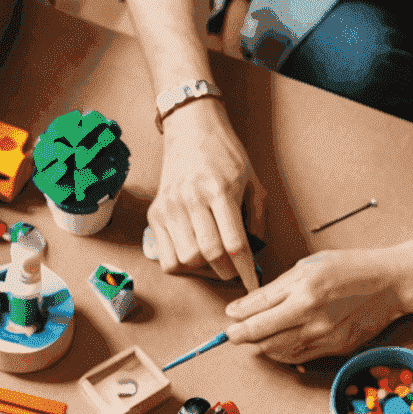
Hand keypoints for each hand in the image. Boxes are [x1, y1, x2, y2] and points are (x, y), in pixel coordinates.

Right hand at [149, 99, 264, 289]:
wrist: (192, 130)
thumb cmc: (225, 155)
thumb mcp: (252, 181)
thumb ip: (257, 218)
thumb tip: (255, 253)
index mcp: (219, 190)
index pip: (234, 244)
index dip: (245, 270)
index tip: (252, 283)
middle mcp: (191, 199)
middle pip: (210, 255)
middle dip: (227, 271)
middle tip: (234, 271)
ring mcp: (170, 207)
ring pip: (187, 259)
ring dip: (204, 268)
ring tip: (213, 261)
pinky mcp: (155, 214)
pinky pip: (166, 257)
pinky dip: (181, 265)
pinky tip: (193, 255)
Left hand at [224, 248, 405, 363]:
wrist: (391, 283)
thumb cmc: (350, 269)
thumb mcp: (308, 267)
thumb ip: (274, 289)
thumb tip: (241, 307)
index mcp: (304, 291)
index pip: (256, 312)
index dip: (235, 319)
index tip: (228, 319)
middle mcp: (312, 317)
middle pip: (260, 336)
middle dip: (240, 336)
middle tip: (232, 333)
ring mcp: (324, 337)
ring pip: (275, 351)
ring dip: (259, 345)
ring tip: (256, 335)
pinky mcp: (334, 349)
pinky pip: (295, 357)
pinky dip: (280, 352)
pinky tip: (277, 342)